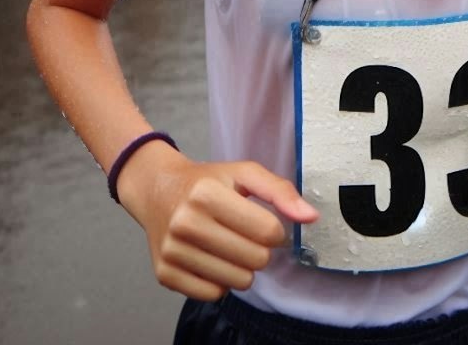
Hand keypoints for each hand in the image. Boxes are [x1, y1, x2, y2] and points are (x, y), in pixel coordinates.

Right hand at [118, 149, 318, 301]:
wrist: (157, 190)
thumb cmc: (207, 181)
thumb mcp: (244, 173)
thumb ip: (280, 191)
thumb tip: (310, 217)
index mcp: (207, 194)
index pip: (267, 231)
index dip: (275, 230)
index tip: (265, 222)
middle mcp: (186, 223)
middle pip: (256, 259)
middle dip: (261, 249)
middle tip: (247, 235)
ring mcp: (173, 251)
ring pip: (238, 281)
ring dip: (243, 267)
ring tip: (231, 246)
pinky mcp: (165, 274)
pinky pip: (214, 294)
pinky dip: (221, 280)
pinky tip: (214, 258)